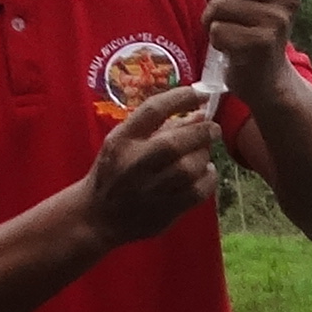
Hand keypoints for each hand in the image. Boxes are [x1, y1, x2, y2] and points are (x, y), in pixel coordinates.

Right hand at [74, 86, 225, 250]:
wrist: (98, 217)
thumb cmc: (113, 173)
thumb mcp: (123, 143)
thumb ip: (159, 127)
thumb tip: (200, 113)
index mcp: (121, 140)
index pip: (153, 110)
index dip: (182, 98)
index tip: (202, 94)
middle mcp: (134, 163)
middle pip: (175, 142)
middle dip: (202, 131)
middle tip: (213, 129)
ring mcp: (149, 190)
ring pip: (189, 168)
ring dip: (204, 156)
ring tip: (204, 153)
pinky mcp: (164, 211)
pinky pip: (198, 192)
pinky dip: (209, 178)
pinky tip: (205, 173)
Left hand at [205, 0, 301, 100]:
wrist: (267, 77)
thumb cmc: (253, 30)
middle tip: (214, 7)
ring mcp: (277, 21)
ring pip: (221, 4)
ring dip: (210, 18)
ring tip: (222, 28)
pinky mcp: (261, 44)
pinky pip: (218, 30)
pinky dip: (215, 39)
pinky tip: (228, 46)